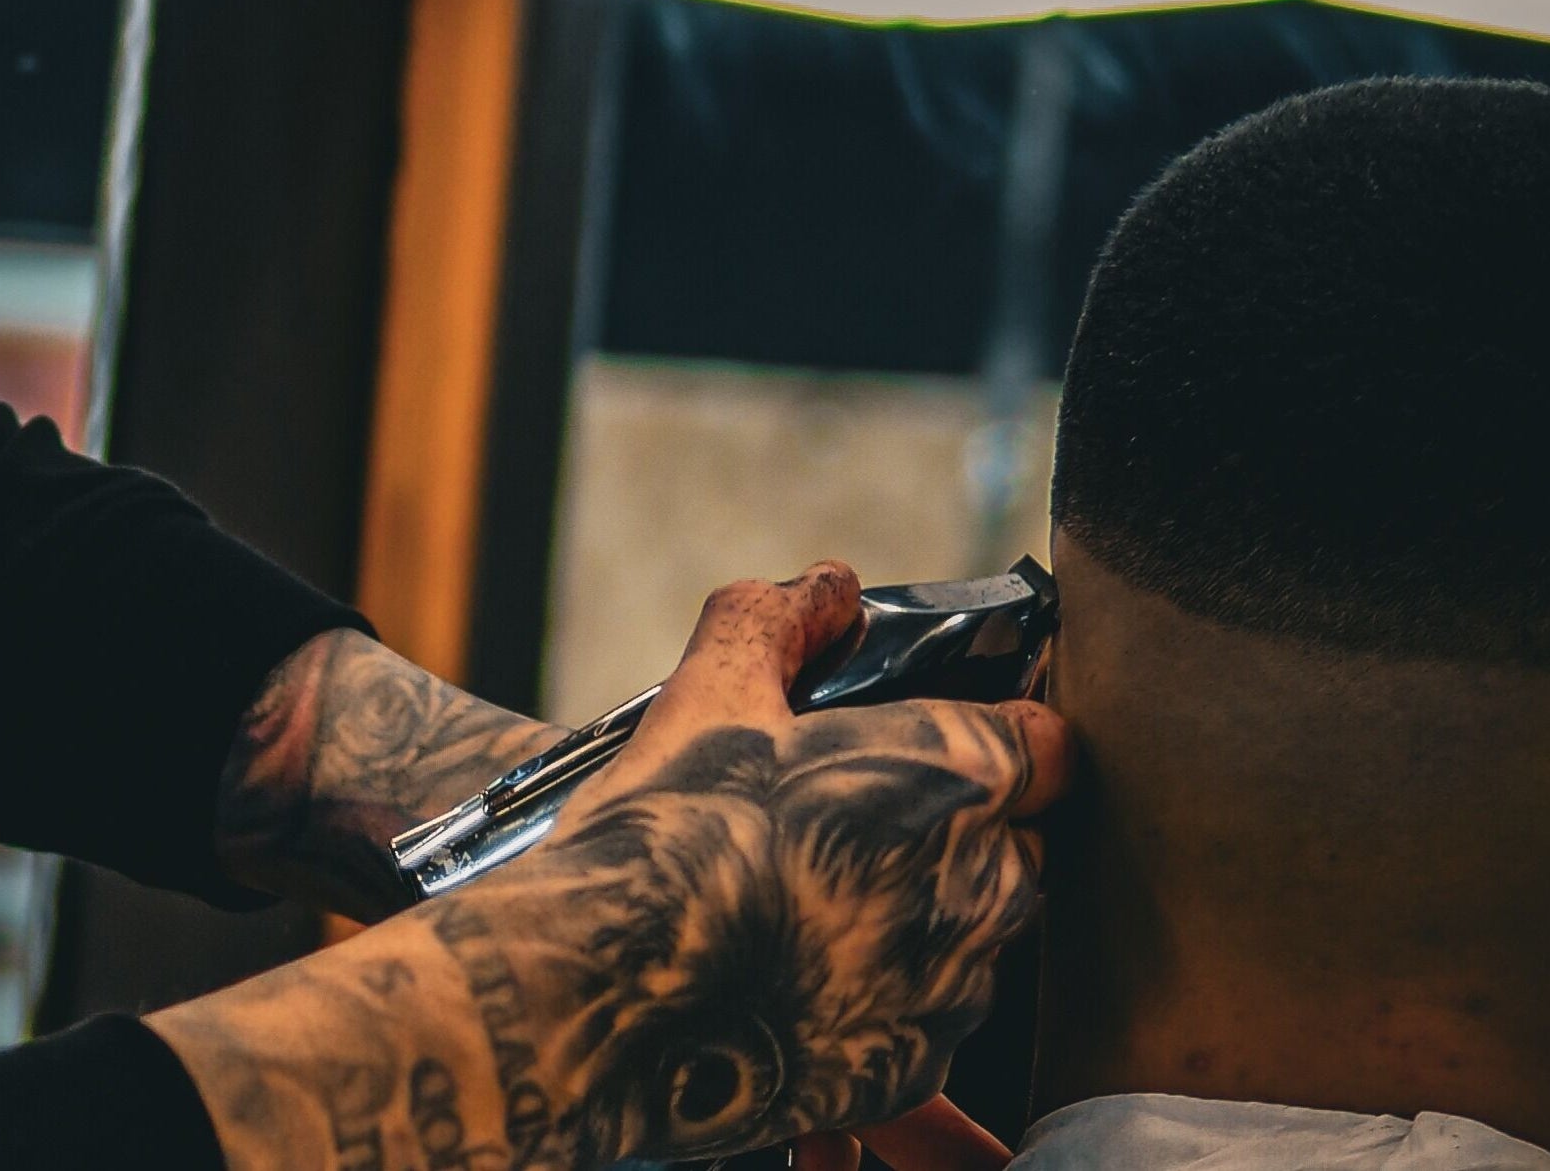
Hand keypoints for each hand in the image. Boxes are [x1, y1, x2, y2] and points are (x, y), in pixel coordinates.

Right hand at [153, 562, 1067, 1170]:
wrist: (604, 996)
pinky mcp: (918, 1062)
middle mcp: (982, 883)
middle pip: (1016, 838)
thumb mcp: (709, 693)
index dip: (995, 731)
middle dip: (952, 822)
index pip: (1044, 740)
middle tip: (843, 812)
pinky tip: (799, 958)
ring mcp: (955, 984)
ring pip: (977, 925)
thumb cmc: (664, 834)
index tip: (934, 737)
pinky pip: (931, 1005)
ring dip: (921, 902)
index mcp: (951, 774)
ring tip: (807, 890)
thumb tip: (830, 585)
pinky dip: (886, 981)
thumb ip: (779, 620)